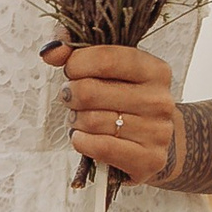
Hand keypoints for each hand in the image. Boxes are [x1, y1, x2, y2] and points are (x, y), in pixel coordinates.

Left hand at [43, 41, 175, 185]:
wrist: (156, 142)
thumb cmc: (126, 101)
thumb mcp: (110, 71)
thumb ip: (76, 52)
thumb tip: (52, 51)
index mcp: (155, 70)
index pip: (105, 58)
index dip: (76, 63)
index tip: (72, 70)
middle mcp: (159, 100)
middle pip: (89, 91)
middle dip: (71, 94)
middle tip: (74, 97)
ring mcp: (157, 131)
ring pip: (90, 121)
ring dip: (75, 120)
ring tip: (82, 119)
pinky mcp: (149, 159)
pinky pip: (99, 147)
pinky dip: (81, 142)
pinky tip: (85, 138)